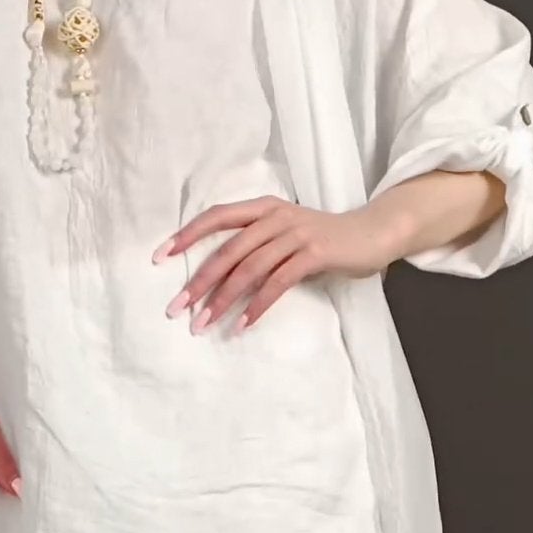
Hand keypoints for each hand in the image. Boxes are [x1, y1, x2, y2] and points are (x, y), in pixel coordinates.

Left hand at [151, 196, 390, 331]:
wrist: (372, 232)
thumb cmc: (322, 239)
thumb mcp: (284, 233)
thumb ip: (254, 245)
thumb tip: (214, 276)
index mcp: (263, 208)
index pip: (216, 216)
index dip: (187, 235)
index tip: (160, 258)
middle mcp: (275, 217)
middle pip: (227, 250)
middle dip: (198, 282)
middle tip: (177, 308)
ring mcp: (295, 234)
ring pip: (249, 269)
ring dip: (223, 300)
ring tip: (204, 324)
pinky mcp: (314, 253)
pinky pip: (278, 282)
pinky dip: (257, 306)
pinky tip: (244, 324)